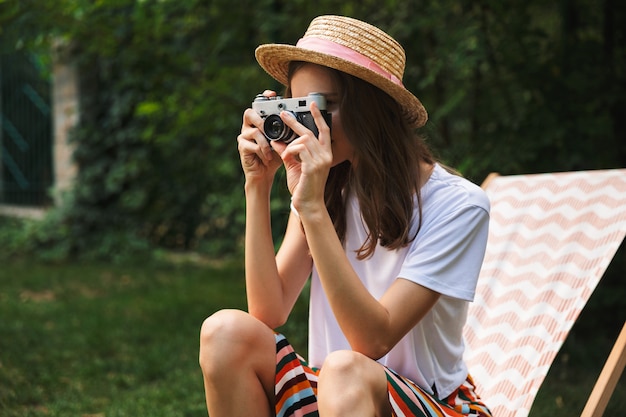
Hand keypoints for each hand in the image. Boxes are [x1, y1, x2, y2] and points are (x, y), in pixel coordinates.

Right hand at [237, 90, 283, 186]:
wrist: (265, 173)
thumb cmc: (275, 156)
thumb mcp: (284, 142)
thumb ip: (288, 132)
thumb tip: (300, 122)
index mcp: (259, 122)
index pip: (259, 105)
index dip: (264, 97)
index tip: (273, 94)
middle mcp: (249, 126)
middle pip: (249, 113)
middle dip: (261, 119)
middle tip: (269, 126)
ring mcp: (244, 136)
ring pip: (253, 131)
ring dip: (265, 141)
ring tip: (272, 150)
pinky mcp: (242, 147)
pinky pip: (251, 145)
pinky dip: (262, 151)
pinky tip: (267, 157)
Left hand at [271, 101, 332, 215]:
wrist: (308, 205)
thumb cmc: (303, 187)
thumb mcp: (294, 166)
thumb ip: (287, 153)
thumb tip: (277, 141)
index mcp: (325, 154)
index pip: (324, 130)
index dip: (318, 116)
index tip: (312, 104)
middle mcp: (326, 156)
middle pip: (310, 132)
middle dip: (295, 122)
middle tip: (284, 115)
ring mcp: (321, 161)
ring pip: (303, 140)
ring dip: (290, 144)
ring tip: (284, 152)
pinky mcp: (313, 166)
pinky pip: (299, 149)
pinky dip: (290, 151)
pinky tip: (286, 157)